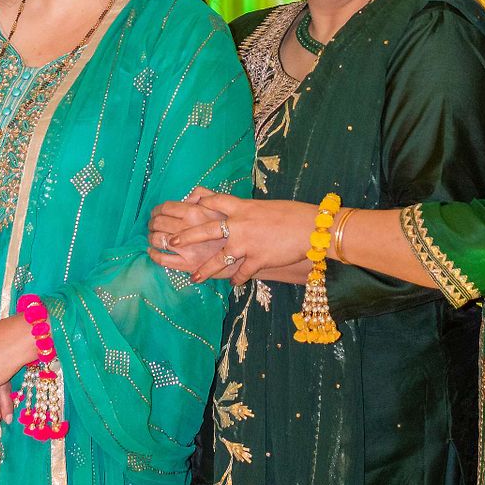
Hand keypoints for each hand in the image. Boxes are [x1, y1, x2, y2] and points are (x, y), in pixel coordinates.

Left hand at [149, 188, 318, 282]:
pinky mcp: (258, 259)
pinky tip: (234, 283)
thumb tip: (236, 212)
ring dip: (205, 269)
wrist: (312, 227)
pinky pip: (242, 272)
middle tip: (172, 241)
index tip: (185, 206)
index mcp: (243, 206)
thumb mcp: (266, 206)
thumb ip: (247, 210)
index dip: (198, 202)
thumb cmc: (292, 214)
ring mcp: (248, 242)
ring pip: (219, 258)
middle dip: (187, 236)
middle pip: (206, 229)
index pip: (214, 200)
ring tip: (195, 278)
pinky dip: (236, 278)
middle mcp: (241, 223)